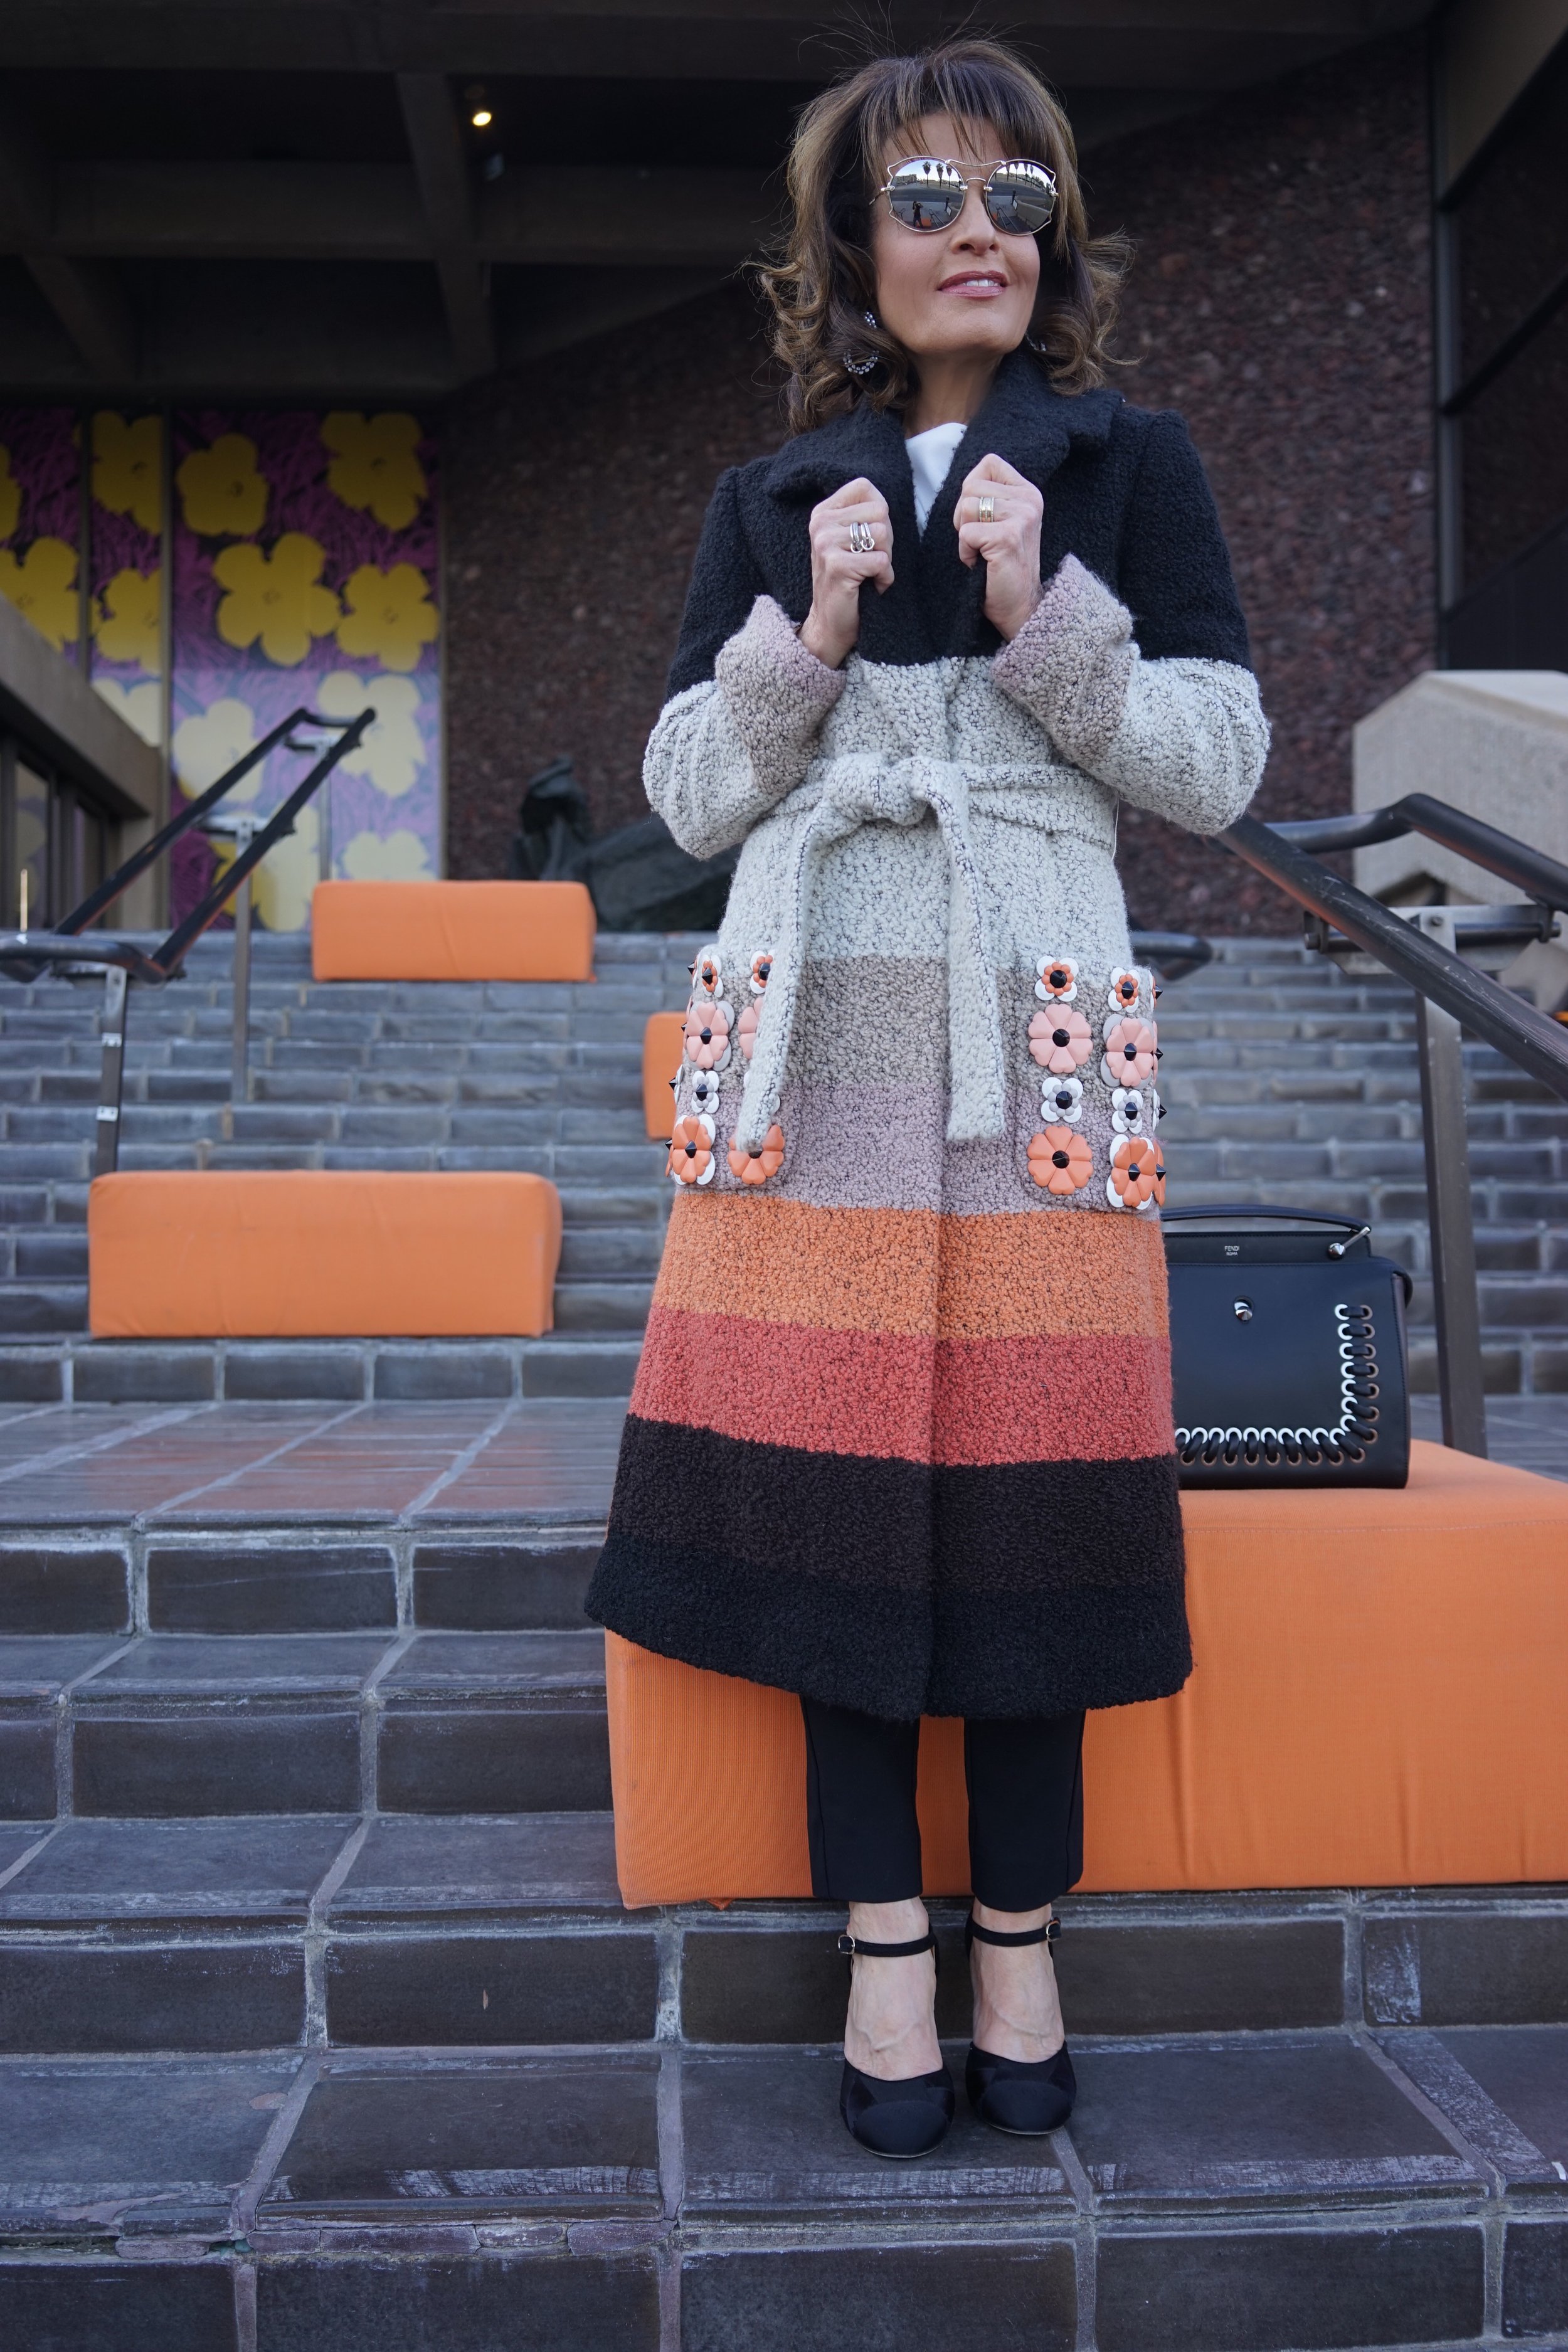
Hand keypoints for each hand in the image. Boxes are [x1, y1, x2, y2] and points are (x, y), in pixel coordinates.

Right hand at [799, 477, 893, 668]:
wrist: (830, 624)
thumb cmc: (849, 580)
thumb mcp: (852, 540)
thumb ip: (864, 516)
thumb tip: (885, 501)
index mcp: (823, 512)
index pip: (865, 487)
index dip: (879, 512)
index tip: (869, 538)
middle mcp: (820, 523)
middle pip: (879, 510)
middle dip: (886, 539)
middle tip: (870, 561)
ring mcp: (825, 544)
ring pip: (882, 534)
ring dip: (885, 559)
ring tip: (869, 573)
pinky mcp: (837, 566)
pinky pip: (881, 561)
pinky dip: (884, 578)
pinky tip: (870, 586)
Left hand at [955, 453, 1043, 641]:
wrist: (1021, 607)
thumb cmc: (1004, 567)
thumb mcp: (1002, 522)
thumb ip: (990, 498)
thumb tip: (964, 483)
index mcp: (1028, 493)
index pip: (989, 463)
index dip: (973, 489)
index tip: (981, 518)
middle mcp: (1029, 500)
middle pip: (971, 485)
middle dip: (964, 515)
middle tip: (980, 540)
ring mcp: (1021, 517)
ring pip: (966, 507)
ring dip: (965, 535)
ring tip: (982, 552)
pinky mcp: (1007, 537)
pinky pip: (966, 533)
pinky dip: (965, 552)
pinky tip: (982, 564)